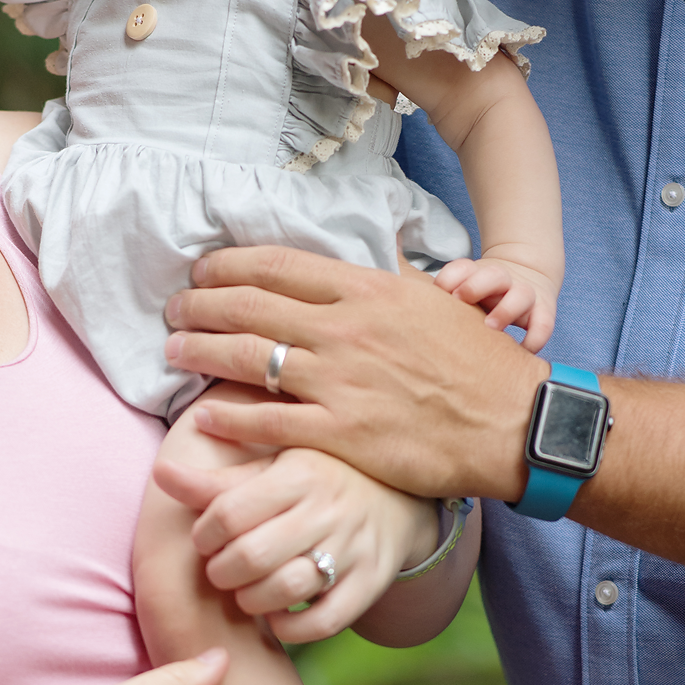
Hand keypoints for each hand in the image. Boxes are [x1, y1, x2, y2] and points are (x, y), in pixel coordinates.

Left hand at [152, 448, 439, 643]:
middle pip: (252, 555)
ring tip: (246, 593)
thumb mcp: (272, 469)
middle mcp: (328, 509)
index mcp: (298, 473)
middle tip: (220, 571)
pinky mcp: (370, 583)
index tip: (204, 540)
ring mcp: (352, 548)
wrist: (394, 498)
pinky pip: (325, 621)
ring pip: (288, 589)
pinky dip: (292, 627)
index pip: (229, 512)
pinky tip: (278, 617)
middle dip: (222, 572)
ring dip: (253, 600)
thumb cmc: (315, 481)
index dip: (203, 535)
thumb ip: (217, 480)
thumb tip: (161, 472)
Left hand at [162, 247, 546, 497]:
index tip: (202, 271)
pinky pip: (267, 421)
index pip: (277, 266)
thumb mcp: (431, 300)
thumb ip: (385, 280)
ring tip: (174, 351)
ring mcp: (340, 382)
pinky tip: (203, 413)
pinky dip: (228, 417)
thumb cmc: (477, 361)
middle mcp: (345, 329)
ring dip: (200, 352)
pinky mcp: (341, 433)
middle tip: (174, 310)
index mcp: (366, 290)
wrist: (511, 422)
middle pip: (249, 307)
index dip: (227, 266)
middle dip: (200, 306)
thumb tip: (366, 250)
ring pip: (247, 359)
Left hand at [433, 252, 557, 351]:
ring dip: (506, 310)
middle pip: (492, 275)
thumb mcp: (463, 288)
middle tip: (460, 300)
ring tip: (491, 327)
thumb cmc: (483, 293)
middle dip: (475, 286)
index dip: (450, 277)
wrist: (528, 276)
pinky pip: (544, 324)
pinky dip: (536, 337)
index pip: (462, 268)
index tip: (438, 291)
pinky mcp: (544, 310)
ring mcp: (525, 293)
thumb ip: (439, 297)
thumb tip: (403, 302)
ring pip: (521, 295)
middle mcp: (502, 280)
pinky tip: (522, 349)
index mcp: (477, 273)